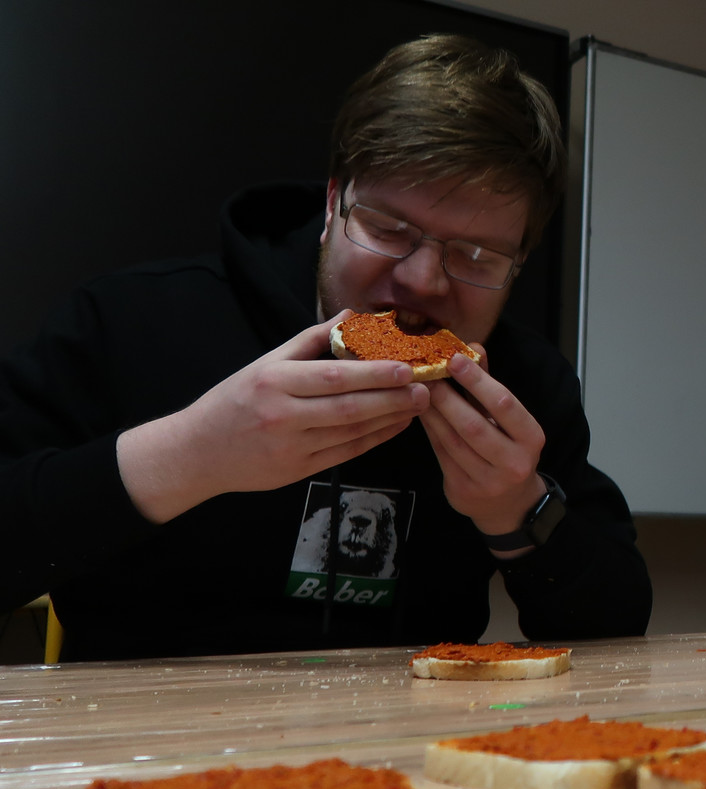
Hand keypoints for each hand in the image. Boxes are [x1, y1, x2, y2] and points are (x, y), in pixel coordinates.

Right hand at [118, 313, 427, 522]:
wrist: (197, 452)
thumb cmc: (234, 400)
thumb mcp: (264, 363)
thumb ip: (309, 340)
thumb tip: (352, 317)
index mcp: (273, 382)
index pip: (334, 376)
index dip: (374, 374)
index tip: (406, 367)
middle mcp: (283, 415)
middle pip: (349, 406)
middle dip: (392, 398)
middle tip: (425, 388)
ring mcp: (291, 447)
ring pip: (352, 432)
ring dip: (390, 419)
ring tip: (417, 405)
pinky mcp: (298, 471)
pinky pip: (346, 453)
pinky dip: (374, 439)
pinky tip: (394, 426)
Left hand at [417, 346, 547, 543]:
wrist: (510, 505)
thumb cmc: (509, 451)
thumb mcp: (509, 420)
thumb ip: (490, 385)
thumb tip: (474, 347)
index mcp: (532, 438)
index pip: (504, 404)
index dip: (477, 380)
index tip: (455, 358)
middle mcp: (514, 462)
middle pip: (474, 424)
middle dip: (448, 396)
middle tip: (427, 373)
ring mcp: (488, 481)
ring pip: (453, 440)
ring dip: (433, 412)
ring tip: (418, 390)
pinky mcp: (464, 491)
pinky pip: (442, 455)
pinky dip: (429, 430)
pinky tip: (421, 412)